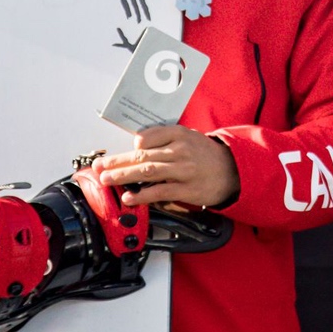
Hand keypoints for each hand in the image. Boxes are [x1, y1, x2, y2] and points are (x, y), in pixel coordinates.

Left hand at [99, 124, 239, 209]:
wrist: (232, 170)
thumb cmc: (205, 154)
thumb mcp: (188, 137)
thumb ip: (164, 139)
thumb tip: (136, 146)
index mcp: (179, 133)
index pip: (148, 136)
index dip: (130, 146)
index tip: (117, 154)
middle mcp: (180, 150)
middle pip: (143, 155)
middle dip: (117, 161)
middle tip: (99, 167)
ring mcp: (184, 170)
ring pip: (148, 172)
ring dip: (124, 176)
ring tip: (107, 180)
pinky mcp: (187, 189)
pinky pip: (160, 192)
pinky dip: (143, 195)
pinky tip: (130, 198)